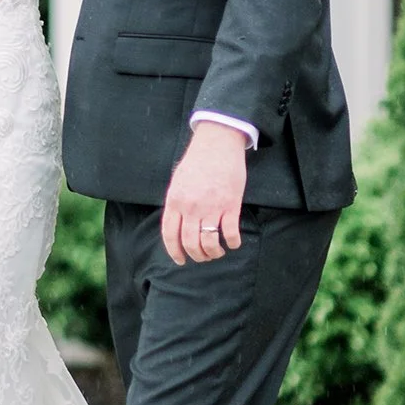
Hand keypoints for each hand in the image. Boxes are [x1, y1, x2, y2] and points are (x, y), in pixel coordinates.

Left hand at [161, 121, 247, 264]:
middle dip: (197, 256)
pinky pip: (230, 233)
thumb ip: (176, 203)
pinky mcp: (231, 205)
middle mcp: (191, 208)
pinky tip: (233, 243)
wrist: (217, 143)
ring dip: (214, 253)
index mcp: (175, 202)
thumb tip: (176, 224)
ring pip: (209, 243)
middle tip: (203, 257)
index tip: (180, 260)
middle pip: (190, 243)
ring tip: (217, 252)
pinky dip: (232, 243)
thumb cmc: (197, 161)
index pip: (170, 235)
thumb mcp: (178, 182)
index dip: (175, 252)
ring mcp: (211, 207)